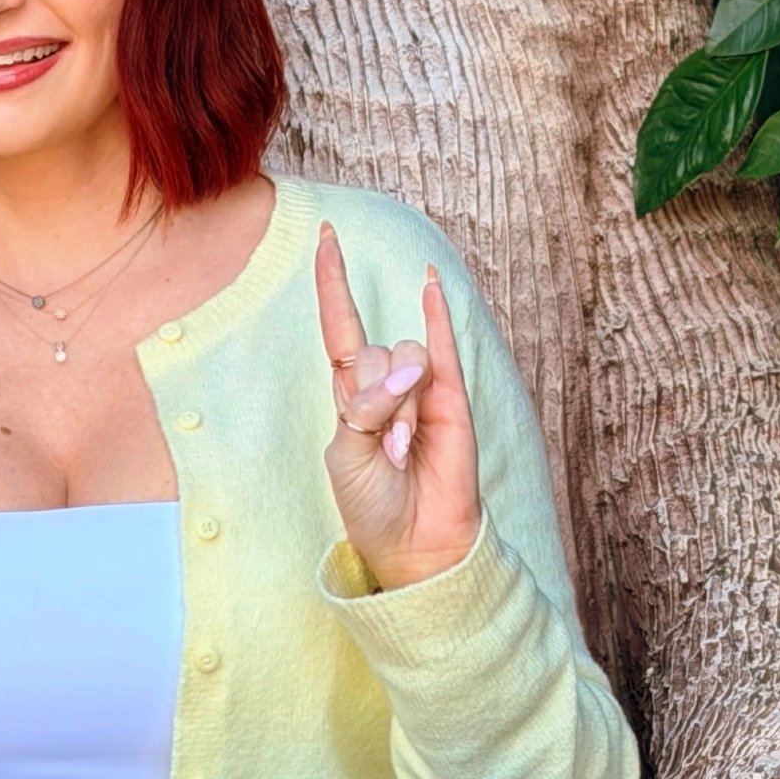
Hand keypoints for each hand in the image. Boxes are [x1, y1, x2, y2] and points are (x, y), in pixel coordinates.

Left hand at [315, 226, 480, 591]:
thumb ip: (365, 407)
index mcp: (349, 397)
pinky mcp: (452, 399)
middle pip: (372, 350)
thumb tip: (409, 367)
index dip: (332, 283)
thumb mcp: (346, 457)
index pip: (339, 326)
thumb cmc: (373, 505)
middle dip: (374, 395)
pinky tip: (429, 281)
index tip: (327, 236)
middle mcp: (384, 383)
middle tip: (385, 449)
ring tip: (406, 449)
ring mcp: (420, 388)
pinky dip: (436, 313)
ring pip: (405, 357)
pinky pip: (444, 346)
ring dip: (401, 406)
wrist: (417, 543)